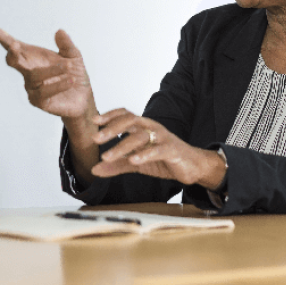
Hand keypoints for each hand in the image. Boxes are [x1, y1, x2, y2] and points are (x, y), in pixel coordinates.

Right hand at [0, 27, 95, 120]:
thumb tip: (59, 31)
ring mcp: (31, 86)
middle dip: (12, 53)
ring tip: (69, 66)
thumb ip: (66, 45)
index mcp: (33, 57)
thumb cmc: (74, 73)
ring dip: (52, 69)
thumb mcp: (74, 56)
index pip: (15, 47)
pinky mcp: (37, 101)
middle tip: (14, 45)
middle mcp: (28, 70)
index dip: (4, 39)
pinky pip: (43, 92)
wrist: (83, 96)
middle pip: (13, 61)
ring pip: (33, 75)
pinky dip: (57, 85)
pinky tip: (70, 81)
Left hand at [91, 109, 225, 189]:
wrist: (192, 167)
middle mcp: (151, 127)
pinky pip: (158, 149)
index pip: (125, 115)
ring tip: (107, 156)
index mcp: (142, 127)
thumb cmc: (163, 160)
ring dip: (122, 146)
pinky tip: (133, 161)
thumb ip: (116, 165)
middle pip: (130, 121)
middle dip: (111, 128)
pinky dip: (145, 154)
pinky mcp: (172, 150)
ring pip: (141, 136)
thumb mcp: (136, 163)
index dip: (109, 115)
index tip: (94, 121)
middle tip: (95, 139)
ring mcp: (162, 137)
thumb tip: (94, 170)